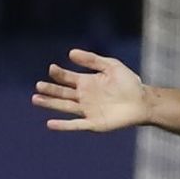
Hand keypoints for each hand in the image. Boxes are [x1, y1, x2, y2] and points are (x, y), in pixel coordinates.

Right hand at [32, 48, 149, 130]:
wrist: (144, 102)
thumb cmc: (129, 83)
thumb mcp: (111, 66)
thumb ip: (92, 60)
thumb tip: (70, 53)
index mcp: (86, 82)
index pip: (66, 78)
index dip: (58, 73)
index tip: (52, 69)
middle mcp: (84, 96)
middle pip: (62, 93)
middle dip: (50, 89)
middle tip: (38, 86)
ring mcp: (88, 110)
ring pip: (64, 107)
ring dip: (50, 104)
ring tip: (36, 99)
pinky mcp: (94, 123)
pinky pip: (75, 125)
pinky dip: (63, 125)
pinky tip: (50, 123)